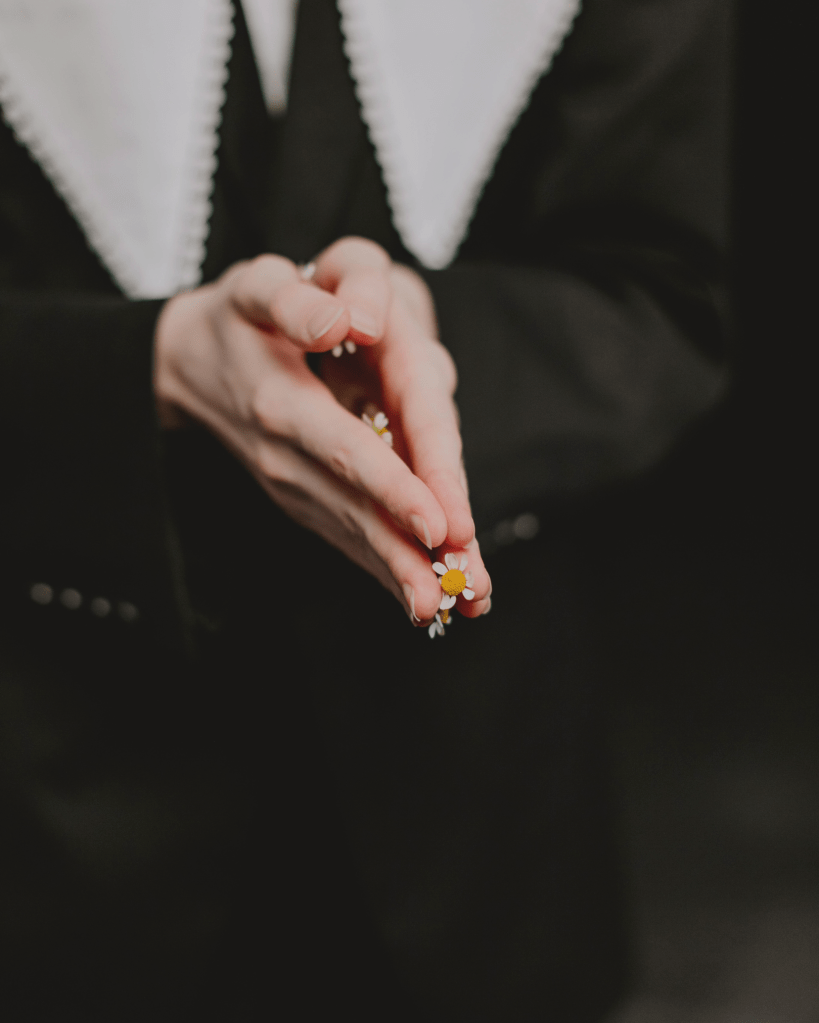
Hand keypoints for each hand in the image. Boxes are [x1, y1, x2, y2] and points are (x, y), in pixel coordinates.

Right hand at [154, 239, 488, 621]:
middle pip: (358, 507)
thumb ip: (297, 299)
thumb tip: (351, 323)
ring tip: (453, 607)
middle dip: (412, 551)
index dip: (395, 487)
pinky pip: (348, 534)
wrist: (191, 362)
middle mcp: (286, 454)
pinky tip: (423, 594)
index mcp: (282, 401)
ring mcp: (293, 483)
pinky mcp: (305, 497)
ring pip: (355, 531)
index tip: (439, 526)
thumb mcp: (259, 285)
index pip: (348, 448)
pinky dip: (384, 566)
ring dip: (403, 571)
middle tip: (461, 593)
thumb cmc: (242, 314)